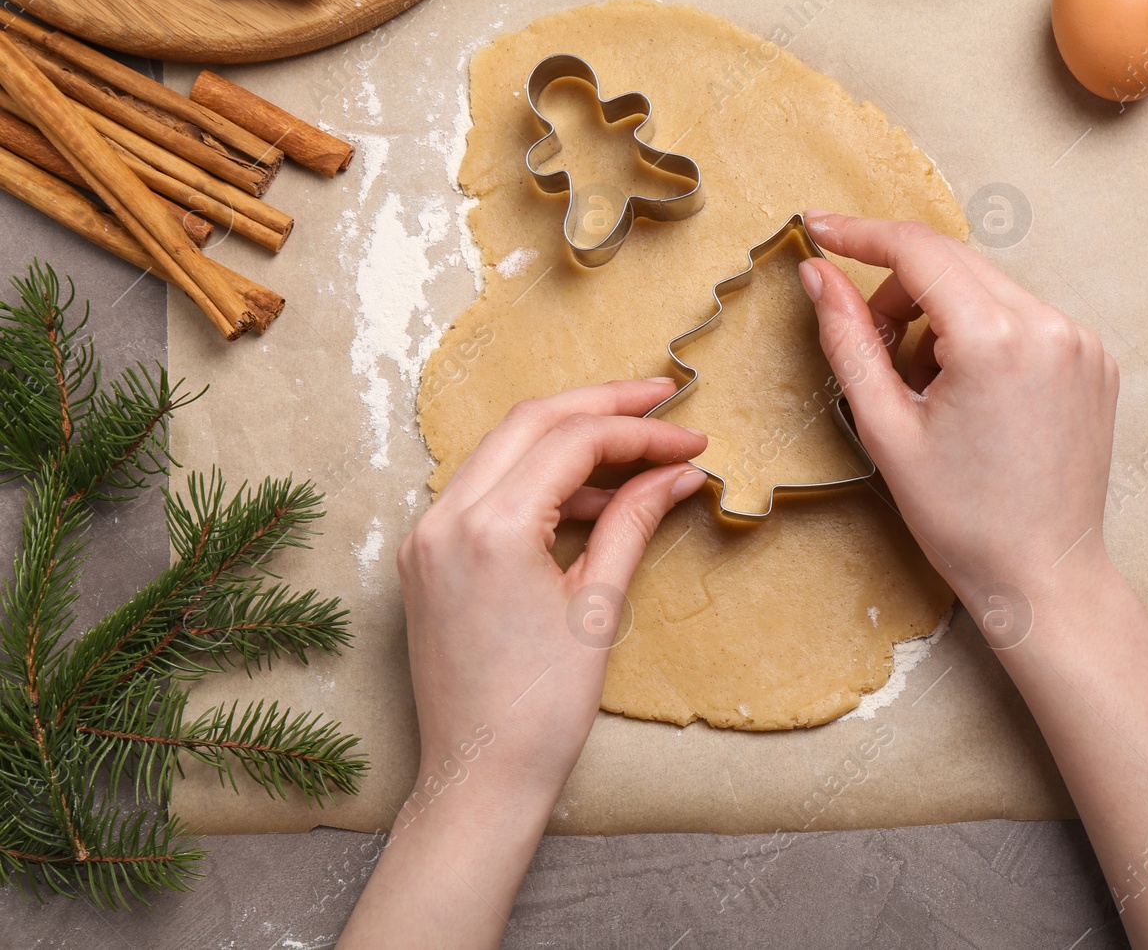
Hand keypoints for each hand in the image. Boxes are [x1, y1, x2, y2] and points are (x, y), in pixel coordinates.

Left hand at [341, 379, 705, 949]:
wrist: (478, 777)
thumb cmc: (541, 709)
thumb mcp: (598, 606)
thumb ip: (634, 521)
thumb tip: (677, 472)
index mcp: (489, 528)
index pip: (572, 441)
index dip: (639, 431)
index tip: (691, 440)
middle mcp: (444, 518)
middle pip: (530, 422)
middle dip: (601, 406)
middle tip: (662, 400)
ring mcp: (426, 536)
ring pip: (504, 449)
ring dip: (569, 440)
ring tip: (637, 456)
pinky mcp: (425, 557)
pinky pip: (484, 490)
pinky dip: (537, 480)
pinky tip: (589, 498)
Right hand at [798, 212, 1147, 949]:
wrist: (1044, 575)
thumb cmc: (963, 519)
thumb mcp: (885, 428)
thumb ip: (848, 338)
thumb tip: (818, 275)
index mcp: (995, 339)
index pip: (917, 249)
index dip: (859, 233)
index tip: (817, 230)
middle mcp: (1049, 324)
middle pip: (953, 261)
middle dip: (899, 287)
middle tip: (870, 342)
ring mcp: (1080, 340)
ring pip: (988, 286)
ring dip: (942, 312)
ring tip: (925, 386)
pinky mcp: (1095, 359)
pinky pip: (1024, 315)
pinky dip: (984, 333)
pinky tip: (971, 394)